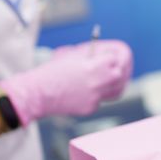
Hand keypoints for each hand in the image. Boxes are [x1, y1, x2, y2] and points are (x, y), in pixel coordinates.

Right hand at [0, 39, 132, 125]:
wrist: (38, 93)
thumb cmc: (52, 72)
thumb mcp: (72, 55)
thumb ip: (91, 54)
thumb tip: (105, 52)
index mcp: (96, 66)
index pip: (116, 57)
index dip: (114, 53)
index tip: (113, 51)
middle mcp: (99, 82)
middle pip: (121, 74)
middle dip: (121, 67)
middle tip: (120, 64)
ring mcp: (97, 97)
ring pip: (117, 89)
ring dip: (116, 82)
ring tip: (113, 76)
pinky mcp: (91, 108)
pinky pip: (102, 99)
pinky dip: (99, 94)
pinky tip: (91, 89)